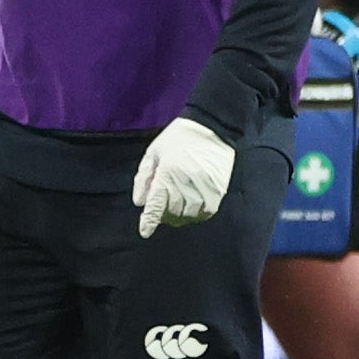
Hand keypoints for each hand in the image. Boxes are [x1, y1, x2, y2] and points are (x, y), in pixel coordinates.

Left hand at [132, 116, 237, 237]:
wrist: (211, 126)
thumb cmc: (178, 139)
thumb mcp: (153, 153)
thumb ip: (143, 178)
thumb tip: (140, 203)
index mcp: (167, 173)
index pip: (156, 205)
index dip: (149, 221)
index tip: (145, 231)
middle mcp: (185, 182)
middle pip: (172, 212)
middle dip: (164, 215)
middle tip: (163, 209)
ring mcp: (204, 186)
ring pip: (190, 214)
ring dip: (181, 215)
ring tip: (179, 207)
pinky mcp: (219, 188)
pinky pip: (207, 211)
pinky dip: (199, 213)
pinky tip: (194, 206)